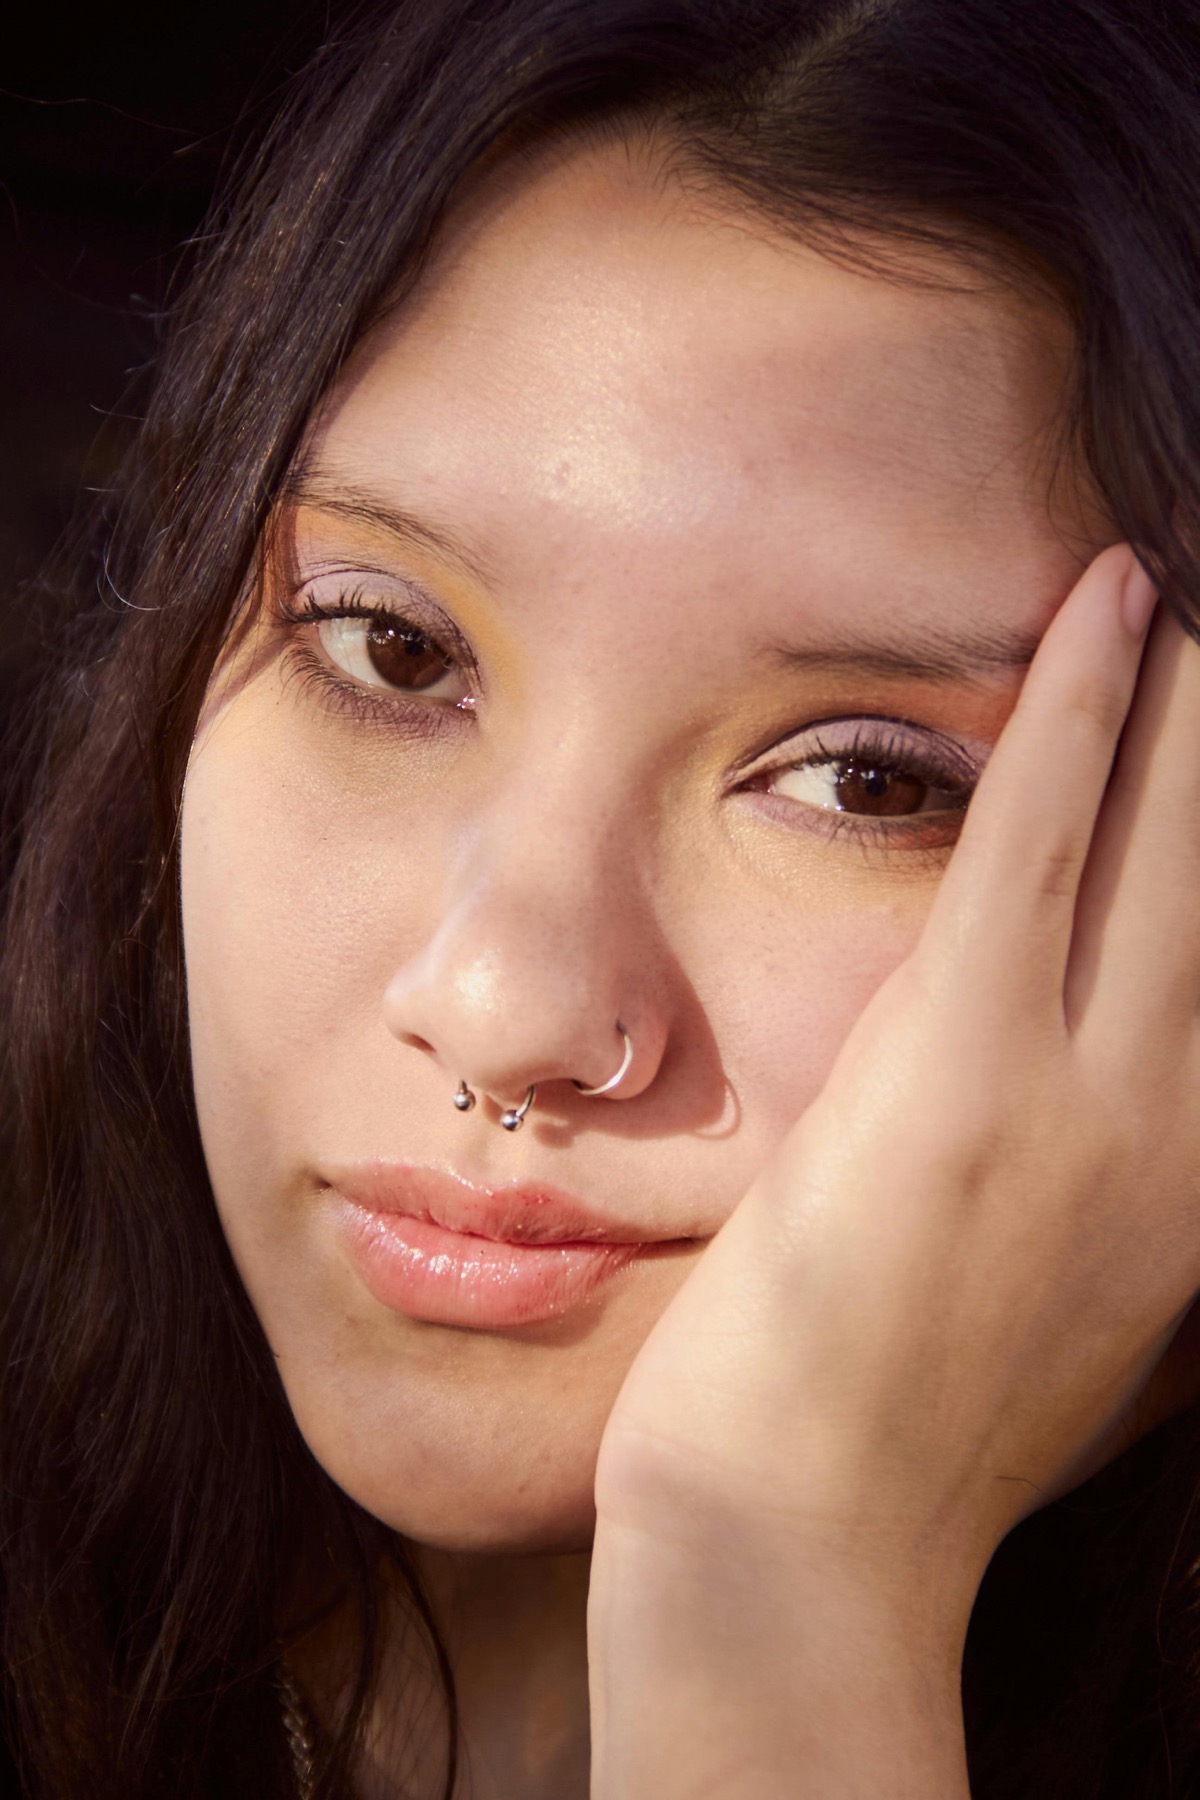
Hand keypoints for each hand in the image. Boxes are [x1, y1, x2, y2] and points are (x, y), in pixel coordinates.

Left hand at [589, 545, 1199, 1794]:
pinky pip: (1040, 844)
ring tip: (1197, 609)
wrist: (804, 1536)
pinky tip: (1107, 608)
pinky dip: (1083, 711)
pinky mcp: (960, 1066)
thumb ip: (1137, 1193)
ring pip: (1177, 840)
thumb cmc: (917, 1431)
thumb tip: (1158, 1089)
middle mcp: (1184, 1133)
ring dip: (1196, 702)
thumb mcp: (1085, 1319)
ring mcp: (1082, 1098)